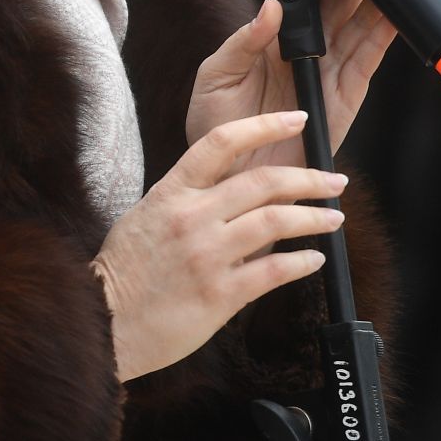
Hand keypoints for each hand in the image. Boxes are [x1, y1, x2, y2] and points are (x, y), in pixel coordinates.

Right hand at [91, 110, 348, 381]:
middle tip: (334, 179)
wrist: (106, 321)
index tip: (295, 119)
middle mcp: (191, 217)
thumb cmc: (124, 271)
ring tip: (333, 218)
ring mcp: (207, 255)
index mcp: (171, 192)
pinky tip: (314, 259)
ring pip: (276, 222)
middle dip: (309, 177)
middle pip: (263, 181)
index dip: (265, 126)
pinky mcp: (220, 295)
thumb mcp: (147, 217)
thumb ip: (187, 200)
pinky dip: (302, 262)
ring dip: (314, 217)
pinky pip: (273, 272)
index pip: (222, 142)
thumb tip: (232, 193)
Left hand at [184, 0, 400, 177]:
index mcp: (274, 38)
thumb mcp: (215, 75)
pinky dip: (385, 38)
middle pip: (343, 3)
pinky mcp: (346, 97)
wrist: (228, 177)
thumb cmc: (215, 126)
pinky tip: (395, 15)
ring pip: (362, 27)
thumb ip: (242, 40)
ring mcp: (329, 72)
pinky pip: (369, 63)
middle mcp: (307, 50)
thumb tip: (268, 8)